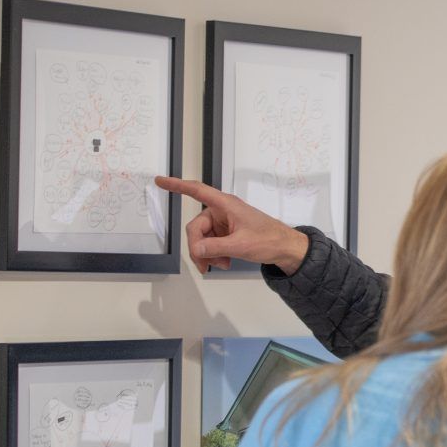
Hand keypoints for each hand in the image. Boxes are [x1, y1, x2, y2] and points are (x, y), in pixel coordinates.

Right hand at [154, 176, 310, 274]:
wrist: (286, 249)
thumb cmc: (269, 239)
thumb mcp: (241, 245)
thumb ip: (216, 248)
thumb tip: (196, 250)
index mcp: (225, 204)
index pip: (197, 191)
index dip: (177, 185)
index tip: (160, 181)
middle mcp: (222, 211)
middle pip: (195, 227)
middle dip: (198, 248)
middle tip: (205, 266)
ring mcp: (224, 223)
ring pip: (202, 239)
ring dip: (207, 255)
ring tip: (221, 265)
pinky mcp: (227, 234)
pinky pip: (211, 244)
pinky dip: (214, 256)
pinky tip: (224, 263)